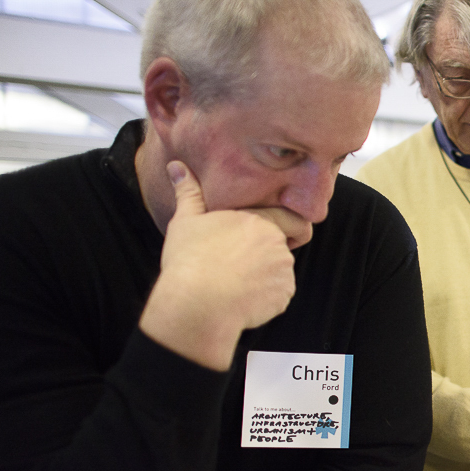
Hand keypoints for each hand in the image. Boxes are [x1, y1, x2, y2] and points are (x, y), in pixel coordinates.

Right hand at [139, 161, 296, 369]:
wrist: (196, 304)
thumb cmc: (189, 260)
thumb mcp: (185, 222)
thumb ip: (188, 193)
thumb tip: (176, 166)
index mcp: (259, 221)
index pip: (293, 218)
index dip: (290, 226)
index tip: (276, 234)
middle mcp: (278, 244)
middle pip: (283, 247)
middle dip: (269, 254)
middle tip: (242, 263)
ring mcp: (283, 271)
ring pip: (280, 272)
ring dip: (264, 276)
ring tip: (234, 282)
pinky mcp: (283, 296)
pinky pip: (278, 295)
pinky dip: (264, 298)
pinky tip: (240, 298)